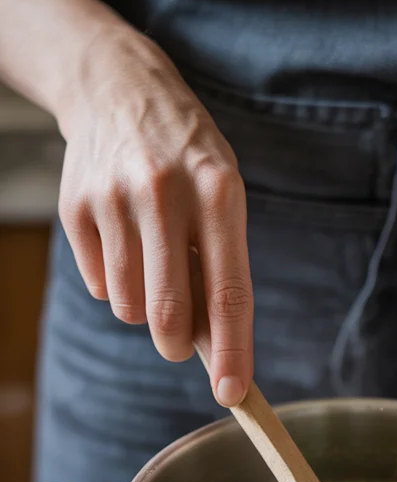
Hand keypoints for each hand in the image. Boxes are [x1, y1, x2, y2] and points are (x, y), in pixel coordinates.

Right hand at [57, 28, 252, 406]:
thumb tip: (220, 349)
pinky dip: (114, 282)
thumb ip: (223, 266)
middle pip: (169, 313)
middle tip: (180, 344)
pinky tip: (123, 240)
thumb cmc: (187, 156)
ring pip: (128, 307)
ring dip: (143, 308)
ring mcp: (114, 198)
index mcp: (218, 191)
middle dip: (177, 345)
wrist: (118, 88)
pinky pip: (98, 285)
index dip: (233, 351)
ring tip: (152, 263)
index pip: (229, 291)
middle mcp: (164, 193)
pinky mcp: (76, 206)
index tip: (235, 394)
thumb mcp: (222, 194)